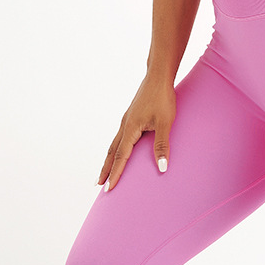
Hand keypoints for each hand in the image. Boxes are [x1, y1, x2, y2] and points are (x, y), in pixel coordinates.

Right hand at [97, 73, 176, 191]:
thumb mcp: (165, 123)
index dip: (115, 173)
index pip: (120, 157)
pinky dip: (115, 148)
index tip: (108, 188)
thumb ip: (162, 145)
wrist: (158, 76)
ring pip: (114, 144)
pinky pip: (120, 137)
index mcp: (130, 128)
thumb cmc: (163, 98)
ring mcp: (126, 120)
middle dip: (105, 169)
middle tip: (98, 185)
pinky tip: (119, 150)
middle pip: (111, 152)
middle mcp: (125, 125)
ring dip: (108, 159)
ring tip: (105, 171)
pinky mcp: (131, 116)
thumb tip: (162, 167)